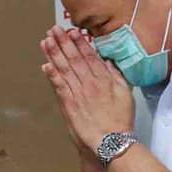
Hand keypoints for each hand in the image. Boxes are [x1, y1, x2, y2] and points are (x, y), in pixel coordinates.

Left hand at [39, 25, 133, 162]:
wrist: (111, 141)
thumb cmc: (119, 120)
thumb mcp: (125, 93)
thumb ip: (116, 75)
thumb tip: (109, 62)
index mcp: (104, 79)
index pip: (89, 56)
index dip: (79, 42)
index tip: (72, 31)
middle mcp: (90, 83)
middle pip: (74, 59)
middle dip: (63, 42)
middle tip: (54, 30)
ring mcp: (78, 93)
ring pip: (64, 69)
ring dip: (54, 54)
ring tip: (46, 41)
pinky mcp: (69, 105)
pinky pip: (59, 87)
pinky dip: (52, 75)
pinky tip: (45, 65)